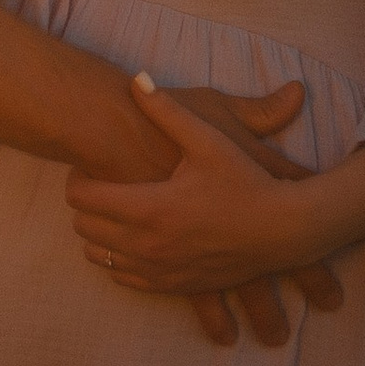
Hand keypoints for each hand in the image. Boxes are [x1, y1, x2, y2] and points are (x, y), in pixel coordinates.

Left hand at [69, 78, 346, 327]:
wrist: (285, 230)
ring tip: (115, 208)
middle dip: (86, 204)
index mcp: (149, 207)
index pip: (82, 197)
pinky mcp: (172, 286)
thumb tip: (136, 79)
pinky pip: (123, 278)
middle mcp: (147, 244)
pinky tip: (132, 237)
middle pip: (83, 227)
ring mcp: (158, 270)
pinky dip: (118, 258)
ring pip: (98, 256)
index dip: (79, 177)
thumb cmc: (247, 181)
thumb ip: (168, 110)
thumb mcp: (209, 139)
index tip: (92, 163)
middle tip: (101, 181)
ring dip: (98, 233)